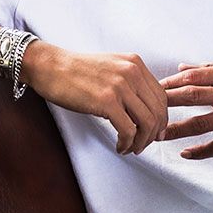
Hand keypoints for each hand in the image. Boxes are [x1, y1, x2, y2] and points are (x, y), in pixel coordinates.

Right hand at [20, 42, 167, 154]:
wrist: (50, 66)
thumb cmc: (77, 71)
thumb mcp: (112, 67)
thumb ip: (130, 82)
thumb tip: (144, 109)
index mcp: (135, 64)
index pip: (161, 96)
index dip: (161, 119)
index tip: (156, 132)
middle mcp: (132, 72)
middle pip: (158, 111)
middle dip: (153, 134)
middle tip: (143, 145)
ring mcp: (120, 86)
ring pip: (147, 123)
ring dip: (142, 142)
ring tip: (131, 148)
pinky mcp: (106, 101)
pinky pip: (128, 130)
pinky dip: (127, 143)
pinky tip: (120, 146)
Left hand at [159, 59, 212, 158]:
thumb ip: (210, 68)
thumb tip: (181, 68)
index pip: (192, 77)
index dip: (170, 83)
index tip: (153, 88)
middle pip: (191, 97)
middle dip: (166, 103)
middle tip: (146, 109)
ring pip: (200, 123)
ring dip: (175, 129)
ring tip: (157, 134)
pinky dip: (199, 151)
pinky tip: (184, 153)